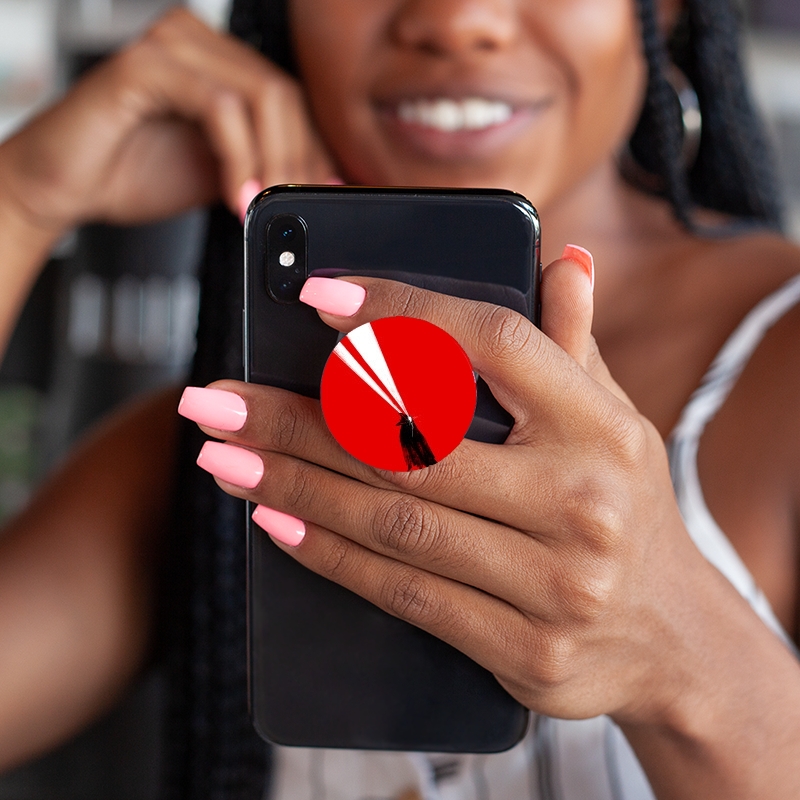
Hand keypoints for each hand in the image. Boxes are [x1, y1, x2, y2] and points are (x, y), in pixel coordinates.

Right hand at [0, 8, 335, 234]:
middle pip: (283, 94)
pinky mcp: (145, 65)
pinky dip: (238, 157)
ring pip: (260, 96)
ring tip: (263, 206)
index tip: (322, 195)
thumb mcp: (220, 174)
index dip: (313, 150)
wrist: (64, 186)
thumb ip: (263, 166)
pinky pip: (219, 106)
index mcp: (218, 62)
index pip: (289, 99)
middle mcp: (197, 42)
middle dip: (298, 161)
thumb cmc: (131, 173)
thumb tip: (316, 182)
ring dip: (272, 161)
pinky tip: (236, 195)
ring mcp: (170, 46)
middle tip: (293, 207)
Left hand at [184, 254, 717, 730]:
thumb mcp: (613, 418)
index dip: (401, 315)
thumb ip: (572, 342)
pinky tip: (274, 519)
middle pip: (412, 446)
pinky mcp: (526, 650)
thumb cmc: (623, 505)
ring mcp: (556, 583)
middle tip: (214, 397)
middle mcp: (583, 500)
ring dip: (292, 484)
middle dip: (298, 418)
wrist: (672, 636)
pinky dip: (330, 554)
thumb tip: (559, 259)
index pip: (491, 344)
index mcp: (603, 425)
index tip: (316, 298)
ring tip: (221, 454)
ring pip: (395, 523)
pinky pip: (405, 595)